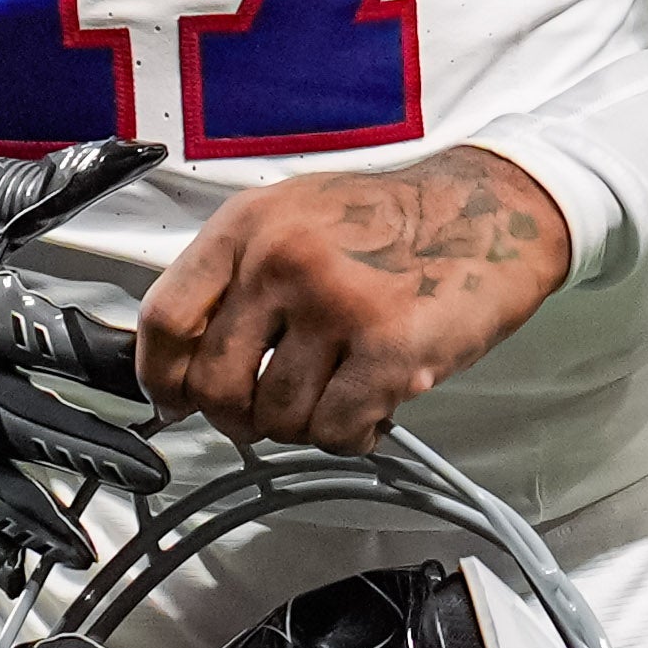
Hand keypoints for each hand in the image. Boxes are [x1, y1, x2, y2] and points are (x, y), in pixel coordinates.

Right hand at [0, 138, 171, 590]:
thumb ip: (47, 182)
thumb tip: (132, 154)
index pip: (34, 334)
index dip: (97, 357)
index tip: (151, 373)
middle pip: (9, 415)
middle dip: (81, 448)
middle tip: (149, 471)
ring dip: (29, 511)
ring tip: (83, 547)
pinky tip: (13, 561)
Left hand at [133, 146, 569, 454]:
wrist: (488, 210)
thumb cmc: (388, 221)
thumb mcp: (289, 219)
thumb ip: (234, 281)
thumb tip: (179, 363)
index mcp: (247, 225)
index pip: (166, 317)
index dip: (159, 376)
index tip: (170, 400)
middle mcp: (283, 259)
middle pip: (214, 381)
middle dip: (233, 416)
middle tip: (262, 415)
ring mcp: (337, 303)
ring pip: (276, 416)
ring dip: (300, 426)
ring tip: (333, 397)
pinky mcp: (391, 348)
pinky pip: (336, 431)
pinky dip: (347, 437)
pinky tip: (368, 409)